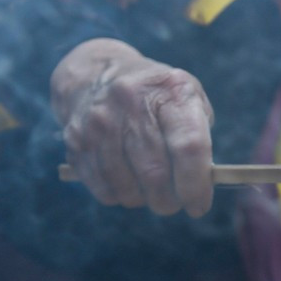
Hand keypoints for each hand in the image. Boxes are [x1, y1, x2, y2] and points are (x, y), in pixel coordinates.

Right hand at [53, 38, 215, 215]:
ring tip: (152, 192)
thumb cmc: (155, 95)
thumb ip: (201, 135)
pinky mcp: (77, 141)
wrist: (97, 75)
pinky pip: (103, 188)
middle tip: (176, 204)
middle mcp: (131, 102)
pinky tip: (128, 184)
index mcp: (170, 90)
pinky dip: (120, 196)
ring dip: (144, 200)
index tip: (199, 206)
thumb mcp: (187, 97)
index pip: (188, 146)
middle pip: (155, 173)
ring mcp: (100, 122)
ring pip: (127, 187)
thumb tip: (204, 181)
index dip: (196, 184)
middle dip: (170, 201)